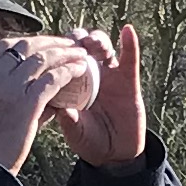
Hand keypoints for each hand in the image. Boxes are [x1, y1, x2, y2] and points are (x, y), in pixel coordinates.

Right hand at [0, 33, 96, 176]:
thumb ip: (3, 93)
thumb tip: (30, 86)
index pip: (6, 46)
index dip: (29, 42)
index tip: (44, 44)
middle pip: (26, 46)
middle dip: (51, 42)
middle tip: (68, 44)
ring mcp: (9, 89)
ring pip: (42, 59)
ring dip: (65, 53)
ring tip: (80, 53)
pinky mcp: (27, 104)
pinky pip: (52, 79)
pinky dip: (68, 71)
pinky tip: (80, 70)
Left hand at [59, 23, 148, 168]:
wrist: (115, 154)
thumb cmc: (89, 142)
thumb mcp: (75, 133)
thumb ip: (69, 121)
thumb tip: (60, 108)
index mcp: (69, 83)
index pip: (61, 58)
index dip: (58, 50)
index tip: (55, 50)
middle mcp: (87, 74)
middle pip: (80, 46)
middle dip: (76, 40)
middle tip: (75, 44)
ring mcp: (108, 75)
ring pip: (102, 47)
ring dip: (97, 40)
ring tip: (94, 44)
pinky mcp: (128, 79)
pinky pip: (130, 58)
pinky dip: (130, 43)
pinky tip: (128, 31)